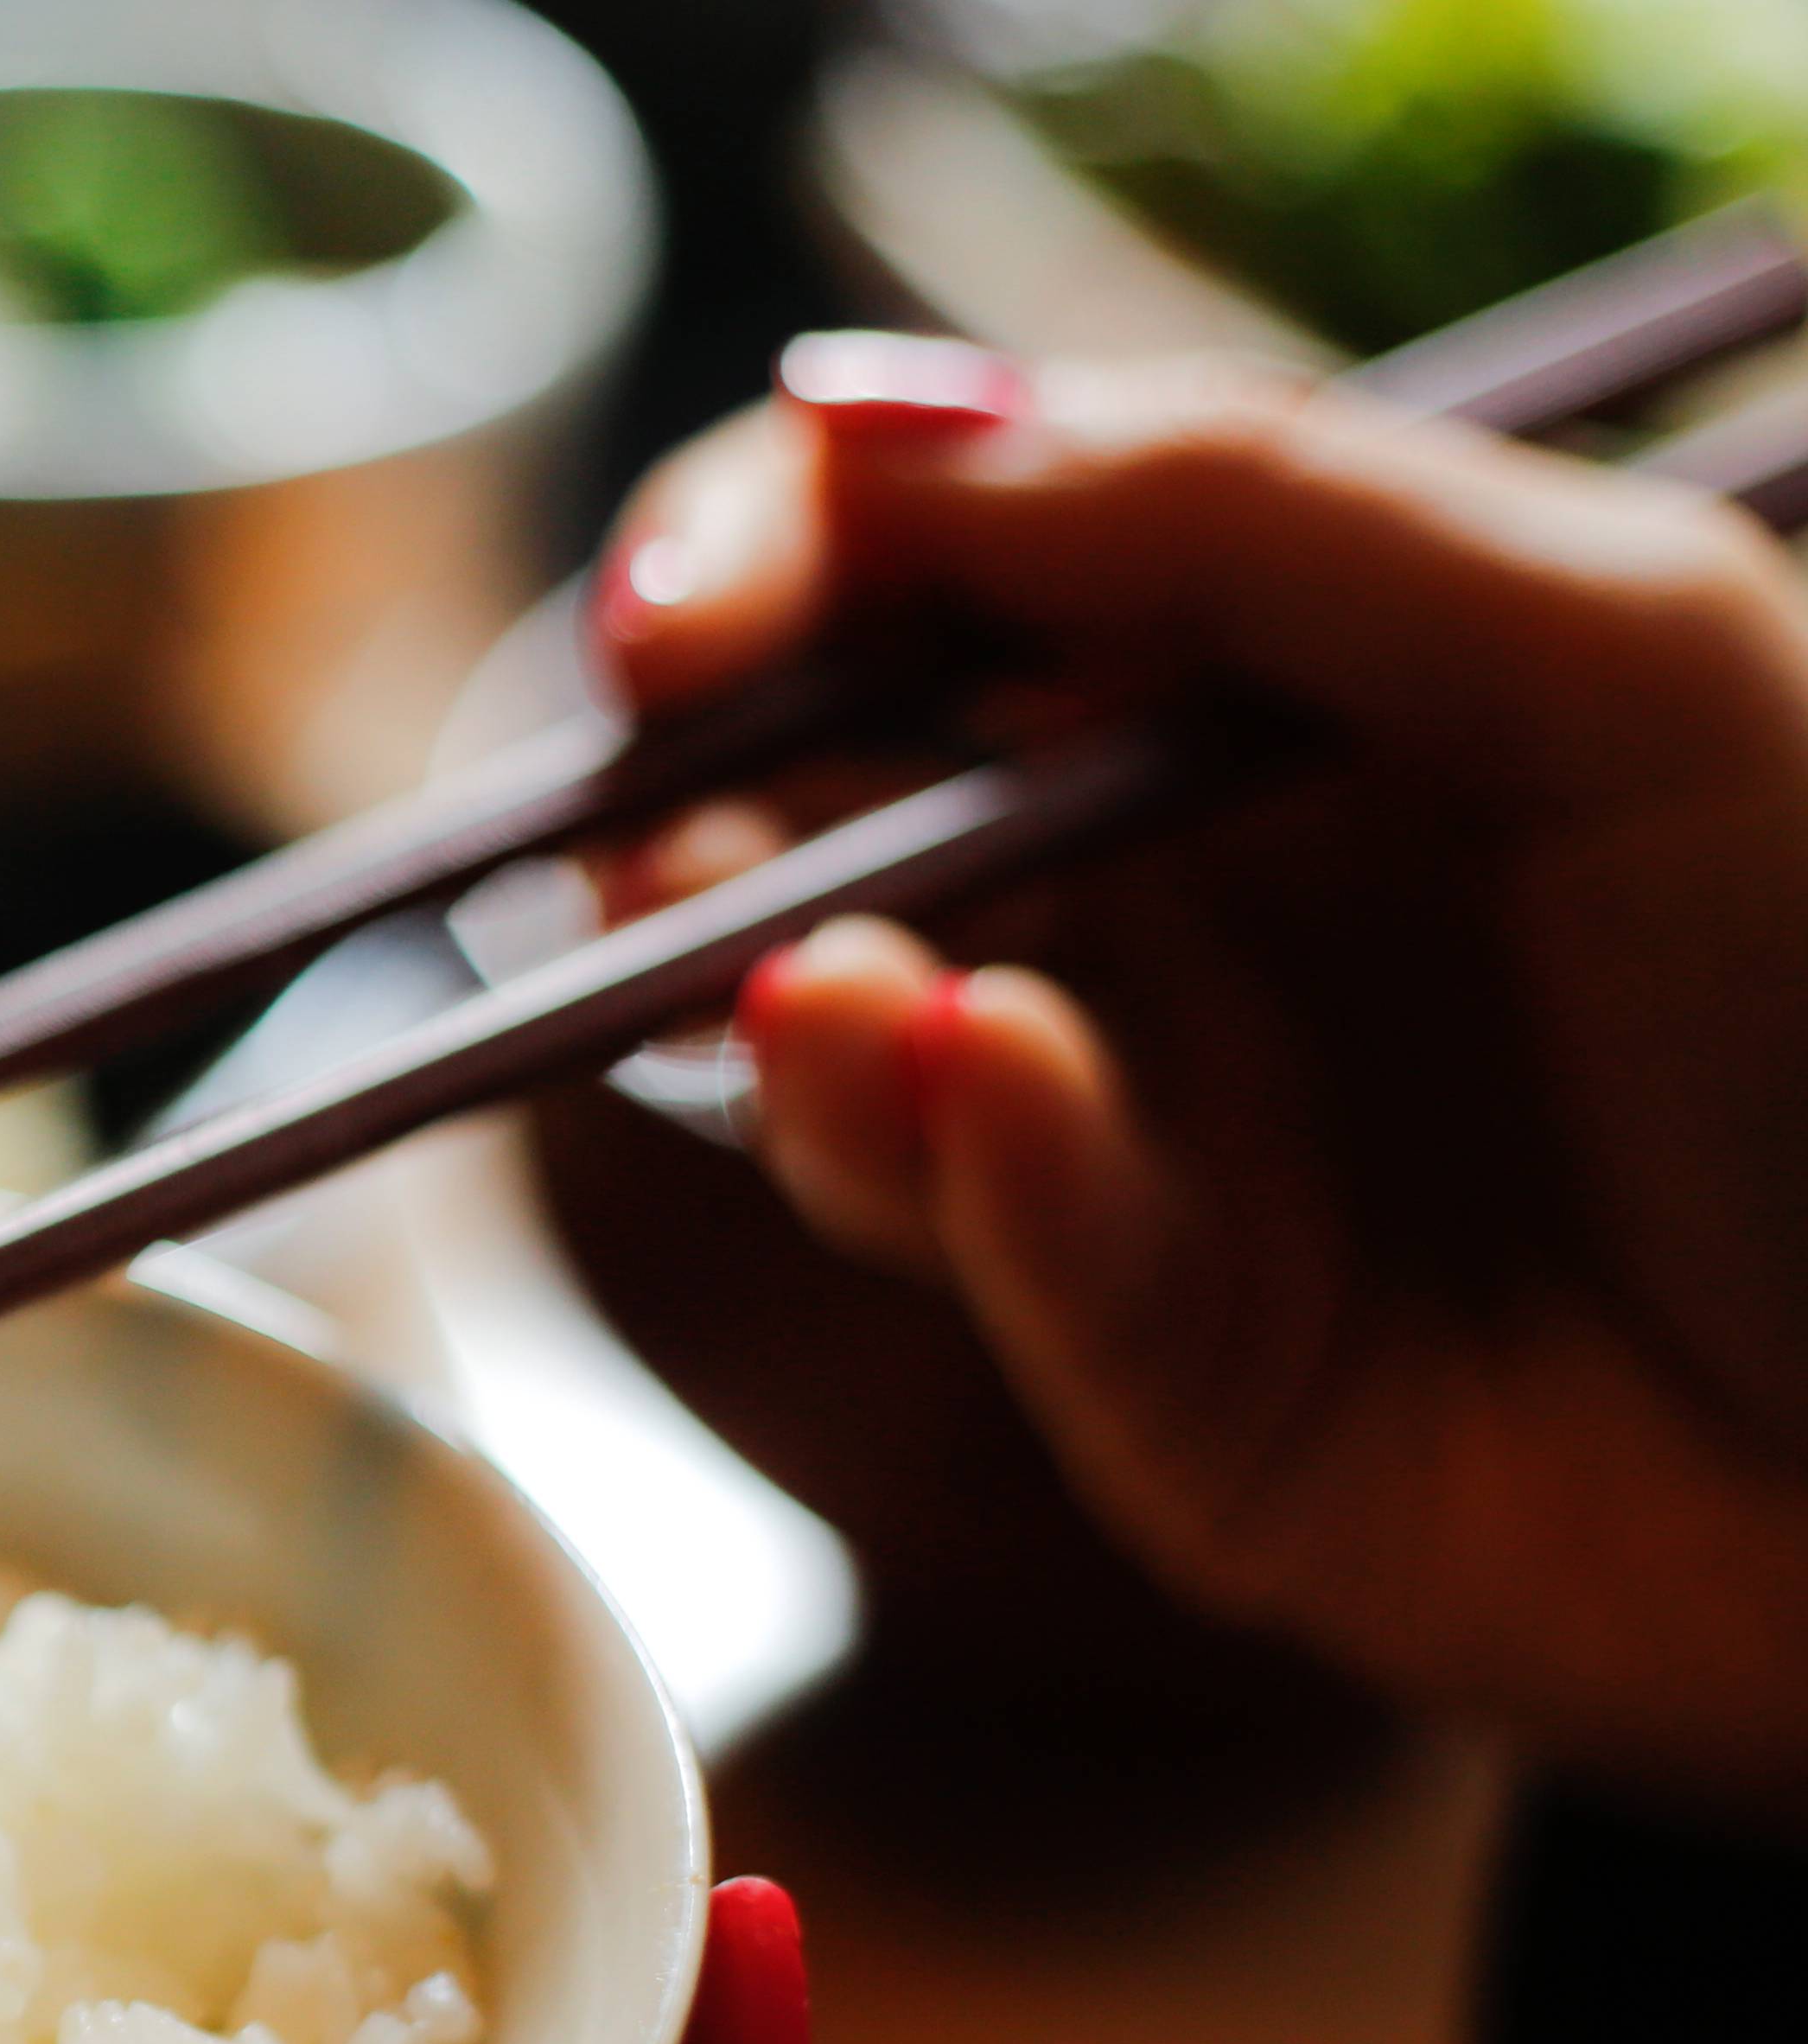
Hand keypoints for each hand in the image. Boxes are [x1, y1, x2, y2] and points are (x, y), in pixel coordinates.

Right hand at [589, 339, 1807, 1822]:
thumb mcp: (1622, 652)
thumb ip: (1241, 510)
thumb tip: (861, 425)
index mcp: (1278, 680)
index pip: (937, 559)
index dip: (768, 557)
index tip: (687, 623)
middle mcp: (1182, 892)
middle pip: (815, 801)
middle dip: (698, 804)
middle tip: (679, 843)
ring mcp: (1148, 1129)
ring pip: (837, 1041)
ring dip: (785, 998)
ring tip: (830, 993)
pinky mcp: (1147, 1361)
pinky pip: (990, 1241)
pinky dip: (958, 1158)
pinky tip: (987, 1086)